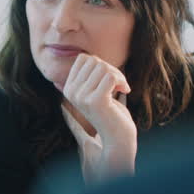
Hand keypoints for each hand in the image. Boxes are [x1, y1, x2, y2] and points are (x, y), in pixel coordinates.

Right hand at [61, 53, 135, 177]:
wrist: (117, 137)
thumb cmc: (111, 112)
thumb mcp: (95, 90)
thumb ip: (89, 75)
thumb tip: (84, 56)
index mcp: (68, 88)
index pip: (84, 59)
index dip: (101, 65)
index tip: (109, 80)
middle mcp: (71, 92)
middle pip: (94, 61)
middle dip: (111, 69)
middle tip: (118, 84)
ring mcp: (81, 97)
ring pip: (104, 67)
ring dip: (119, 76)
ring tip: (121, 88)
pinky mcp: (95, 101)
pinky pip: (111, 77)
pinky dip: (122, 81)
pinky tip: (124, 91)